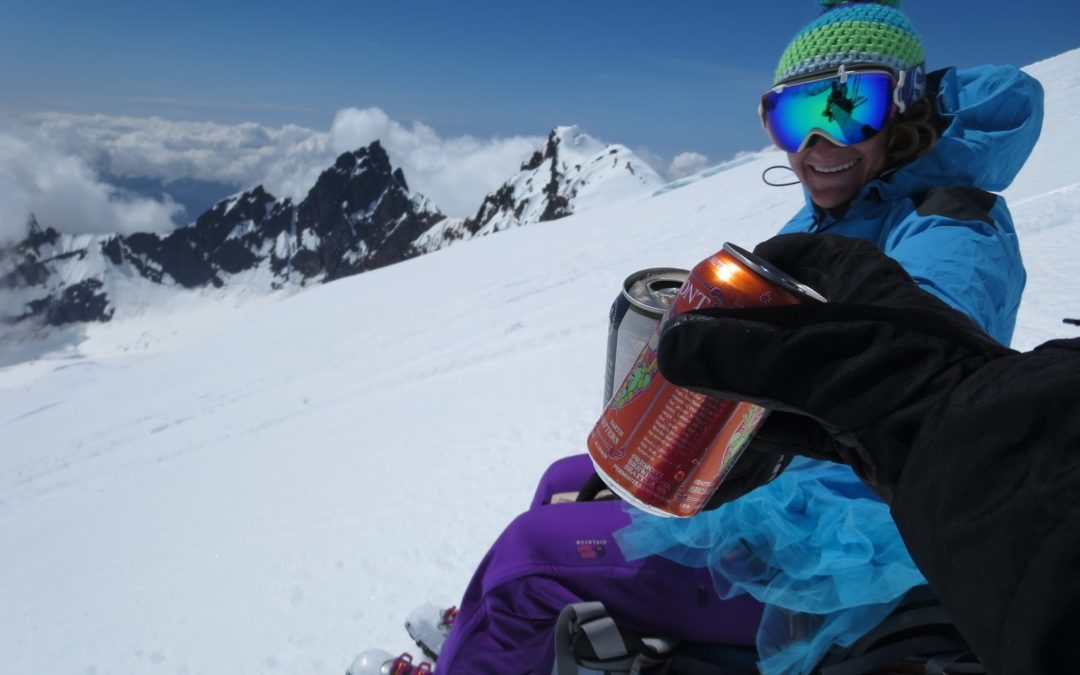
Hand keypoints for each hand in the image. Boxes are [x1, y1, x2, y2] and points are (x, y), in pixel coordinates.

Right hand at [658, 233, 1012, 501]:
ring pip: (797, 374)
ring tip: (703, 387)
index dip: (769, 258)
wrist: (973, 456)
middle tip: (699, 340)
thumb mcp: (812, 357)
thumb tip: (667, 351)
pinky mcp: (866, 429)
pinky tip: (732, 436)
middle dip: (747, 329)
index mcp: (866, 285)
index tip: (726, 271)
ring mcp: (869, 381)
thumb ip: (738, 354)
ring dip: (753, 383)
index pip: (812, 256)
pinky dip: (770, 428)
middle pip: (795, 319)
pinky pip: (805, 423)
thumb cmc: (895, 380)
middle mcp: (869, 327)